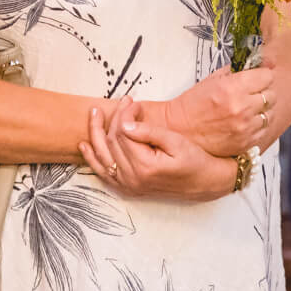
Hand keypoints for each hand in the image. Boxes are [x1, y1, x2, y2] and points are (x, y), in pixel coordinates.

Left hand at [80, 100, 234, 201]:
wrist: (205, 183)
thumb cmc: (195, 161)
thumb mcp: (176, 142)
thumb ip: (149, 132)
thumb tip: (124, 123)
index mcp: (145, 167)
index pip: (123, 133)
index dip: (124, 114)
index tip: (133, 101)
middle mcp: (132, 179)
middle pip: (112, 141)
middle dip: (115, 118)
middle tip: (125, 102)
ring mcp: (128, 185)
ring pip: (103, 155)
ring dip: (96, 134)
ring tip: (94, 114)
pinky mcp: (128, 188)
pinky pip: (103, 172)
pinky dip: (92, 159)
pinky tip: (85, 145)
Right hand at [159, 64, 275, 157]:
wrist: (180, 130)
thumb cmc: (194, 104)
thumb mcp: (213, 79)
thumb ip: (238, 70)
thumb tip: (261, 63)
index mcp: (232, 88)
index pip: (267, 76)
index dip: (262, 75)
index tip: (258, 77)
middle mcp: (241, 107)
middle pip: (271, 95)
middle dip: (263, 92)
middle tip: (251, 93)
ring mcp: (245, 127)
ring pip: (270, 113)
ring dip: (262, 110)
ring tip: (248, 109)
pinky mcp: (246, 142)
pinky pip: (263, 130)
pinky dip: (257, 125)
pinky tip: (245, 122)